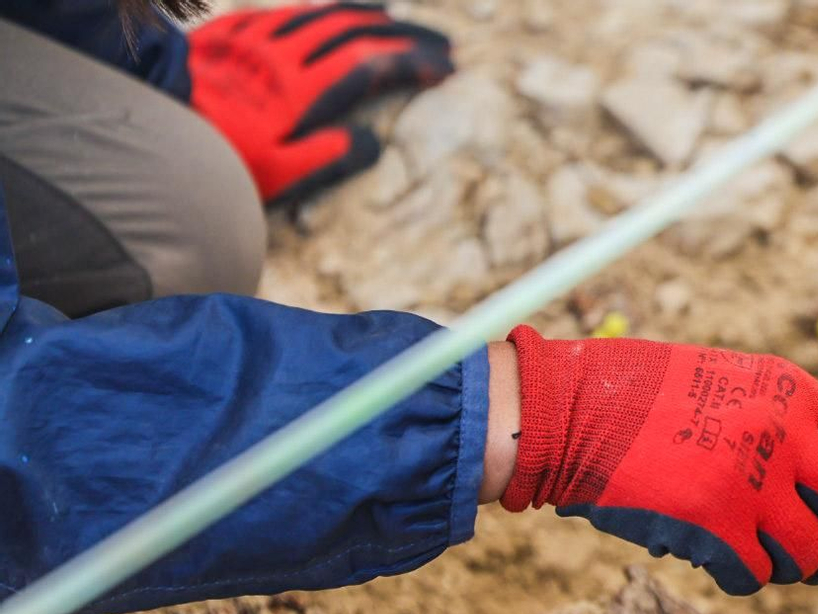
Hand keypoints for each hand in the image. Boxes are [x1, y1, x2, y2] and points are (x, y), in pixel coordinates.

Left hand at [187, 2, 452, 204]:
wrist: (152, 123)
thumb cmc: (219, 161)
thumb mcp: (278, 175)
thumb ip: (329, 156)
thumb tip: (372, 140)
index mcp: (301, 93)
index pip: (370, 67)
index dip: (413, 64)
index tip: (447, 68)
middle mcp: (284, 55)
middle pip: (356, 32)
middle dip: (404, 35)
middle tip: (442, 41)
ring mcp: (258, 38)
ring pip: (323, 14)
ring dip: (368, 14)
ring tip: (398, 18)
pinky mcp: (233, 32)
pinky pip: (287, 11)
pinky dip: (322, 9)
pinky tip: (334, 13)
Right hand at [497, 327, 817, 594]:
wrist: (570, 408)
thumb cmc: (648, 399)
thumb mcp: (736, 384)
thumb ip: (791, 426)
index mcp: (796, 393)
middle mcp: (784, 434)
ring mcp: (752, 482)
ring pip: (812, 555)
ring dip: (796, 569)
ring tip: (763, 556)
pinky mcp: (715, 526)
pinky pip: (756, 576)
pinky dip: (744, 579)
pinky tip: (719, 560)